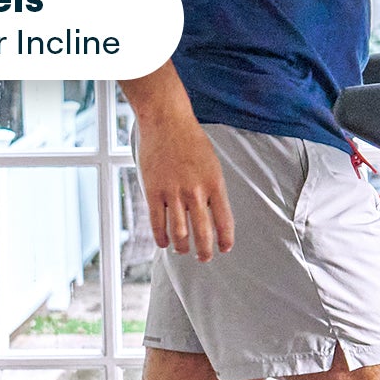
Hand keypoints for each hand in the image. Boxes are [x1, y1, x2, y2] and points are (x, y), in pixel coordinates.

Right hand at [135, 101, 234, 260]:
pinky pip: (157, 223)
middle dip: (205, 251)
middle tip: (204, 258)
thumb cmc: (191, 142)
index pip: (224, 221)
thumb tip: (214, 218)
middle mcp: (195, 191)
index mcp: (214, 184)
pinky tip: (164, 243)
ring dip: (182, 247)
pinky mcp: (153, 191)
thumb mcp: (212, 165)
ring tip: (183, 251)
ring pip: (179, 233)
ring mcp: (173, 192)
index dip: (225, 240)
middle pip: (203, 233)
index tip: (225, 249)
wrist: (167, 120)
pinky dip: (161, 238)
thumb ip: (213, 191)